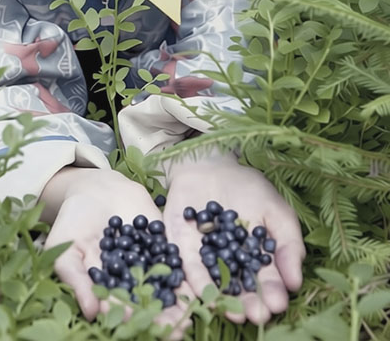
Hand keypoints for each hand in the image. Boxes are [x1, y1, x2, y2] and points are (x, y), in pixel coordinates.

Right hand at [40, 167, 193, 338]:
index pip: (120, 308)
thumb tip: (90, 313)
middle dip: (161, 320)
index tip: (140, 328)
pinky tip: (196, 287)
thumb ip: (76, 279)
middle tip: (175, 333)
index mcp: (107, 287)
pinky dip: (186, 275)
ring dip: (178, 305)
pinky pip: (176, 262)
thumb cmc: (72, 221)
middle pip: (148, 304)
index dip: (130, 319)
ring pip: (165, 288)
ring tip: (188, 317)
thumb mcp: (66, 249)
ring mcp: (148, 262)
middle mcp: (130, 279)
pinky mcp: (162, 243)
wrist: (93, 187)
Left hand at [162, 150, 304, 325]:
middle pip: (240, 288)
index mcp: (255, 258)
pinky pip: (188, 267)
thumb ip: (287, 242)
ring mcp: (205, 257)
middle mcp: (230, 263)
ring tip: (234, 312)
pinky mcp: (181, 248)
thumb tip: (296, 281)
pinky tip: (204, 293)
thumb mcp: (275, 210)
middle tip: (257, 315)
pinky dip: (195, 281)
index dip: (271, 292)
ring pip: (215, 283)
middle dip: (249, 303)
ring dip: (223, 299)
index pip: (265, 280)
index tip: (277, 304)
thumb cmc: (247, 186)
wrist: (209, 163)